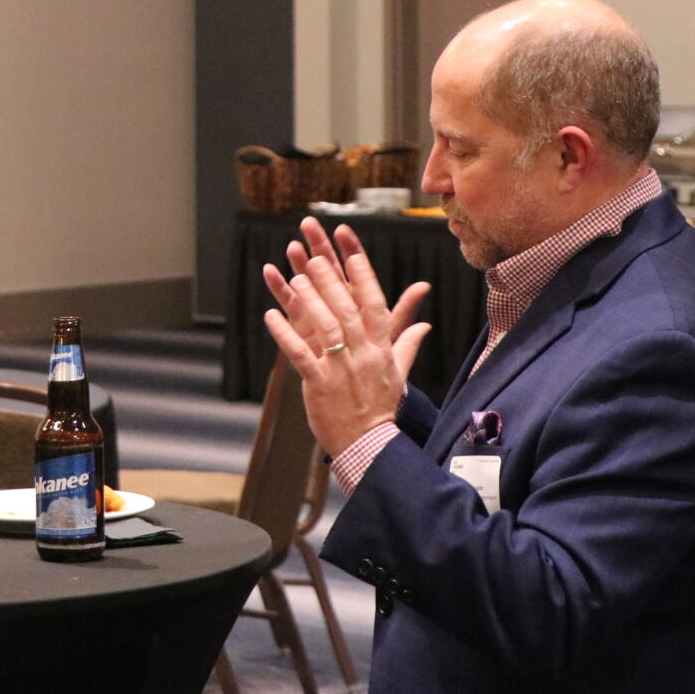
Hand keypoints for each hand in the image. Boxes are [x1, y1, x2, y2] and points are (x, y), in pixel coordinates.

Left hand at [261, 218, 432, 456]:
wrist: (368, 444)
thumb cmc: (380, 406)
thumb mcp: (398, 372)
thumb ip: (407, 343)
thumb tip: (424, 324)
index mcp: (381, 348)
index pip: (375, 303)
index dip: (362, 275)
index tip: (351, 249)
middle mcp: (363, 354)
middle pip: (346, 310)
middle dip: (330, 281)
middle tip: (313, 257)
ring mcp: (341, 369)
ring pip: (325, 328)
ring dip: (308, 301)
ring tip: (294, 279)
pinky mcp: (319, 384)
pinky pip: (299, 354)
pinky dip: (284, 334)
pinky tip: (270, 315)